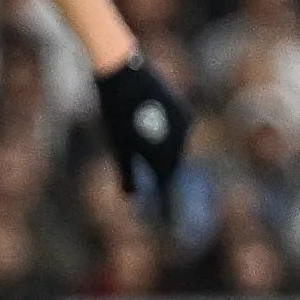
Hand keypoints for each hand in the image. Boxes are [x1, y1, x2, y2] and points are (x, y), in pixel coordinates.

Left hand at [90, 56, 188, 201]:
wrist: (121, 72)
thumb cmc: (115, 113)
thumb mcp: (119, 147)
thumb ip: (127, 173)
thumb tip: (132, 196)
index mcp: (164, 156)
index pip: (167, 189)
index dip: (166, 209)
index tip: (168, 227)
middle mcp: (181, 142)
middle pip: (171, 166)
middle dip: (163, 178)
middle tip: (159, 198)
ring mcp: (184, 123)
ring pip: (175, 147)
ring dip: (163, 154)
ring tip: (151, 161)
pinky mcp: (182, 108)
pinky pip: (176, 130)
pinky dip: (165, 136)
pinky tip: (152, 133)